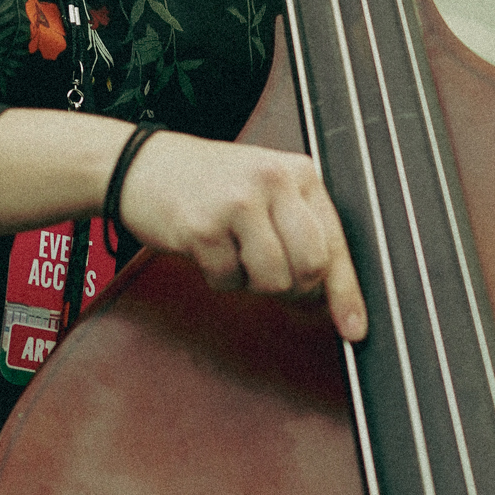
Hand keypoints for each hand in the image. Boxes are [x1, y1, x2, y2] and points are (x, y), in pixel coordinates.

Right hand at [121, 131, 367, 342]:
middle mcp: (274, 181)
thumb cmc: (207, 184)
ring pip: (273, 280)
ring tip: (234, 254)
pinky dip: (219, 277)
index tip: (354, 329)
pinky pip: (228, 281)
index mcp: (299, 172)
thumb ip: (300, 233)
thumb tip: (327, 298)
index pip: (336, 242)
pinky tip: (208, 248)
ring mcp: (239, 202)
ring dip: (252, 283)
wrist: (140, 165)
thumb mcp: (265, 192)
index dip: (347, 293)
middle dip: (293, 288)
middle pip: (311, 267)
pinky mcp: (205, 226)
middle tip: (267, 275)